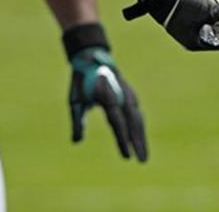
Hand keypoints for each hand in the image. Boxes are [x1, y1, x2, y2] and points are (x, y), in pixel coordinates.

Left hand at [62, 24, 146, 161]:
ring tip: (143, 155)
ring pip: (138, 119)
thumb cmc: (82, 81)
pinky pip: (137, 114)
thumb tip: (76, 142)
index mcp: (108, 96)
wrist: (93, 58)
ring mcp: (129, 94)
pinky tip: (140, 138)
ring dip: (141, 137)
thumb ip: (78, 121)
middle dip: (138, 142)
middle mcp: (122, 95)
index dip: (123, 140)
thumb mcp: (75, 101)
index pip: (118, 123)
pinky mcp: (131, 95)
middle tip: (142, 161)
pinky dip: (140, 127)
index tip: (126, 156)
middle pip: (134, 123)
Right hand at [122, 0, 218, 50]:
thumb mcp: (211, 9)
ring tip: (209, 0)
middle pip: (216, 32)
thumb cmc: (184, 2)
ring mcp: (183, 29)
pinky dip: (204, 9)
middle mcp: (188, 39)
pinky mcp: (180, 19)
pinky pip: (199, 17)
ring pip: (209, 23)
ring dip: (213, 12)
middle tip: (216, 4)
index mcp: (195, 43)